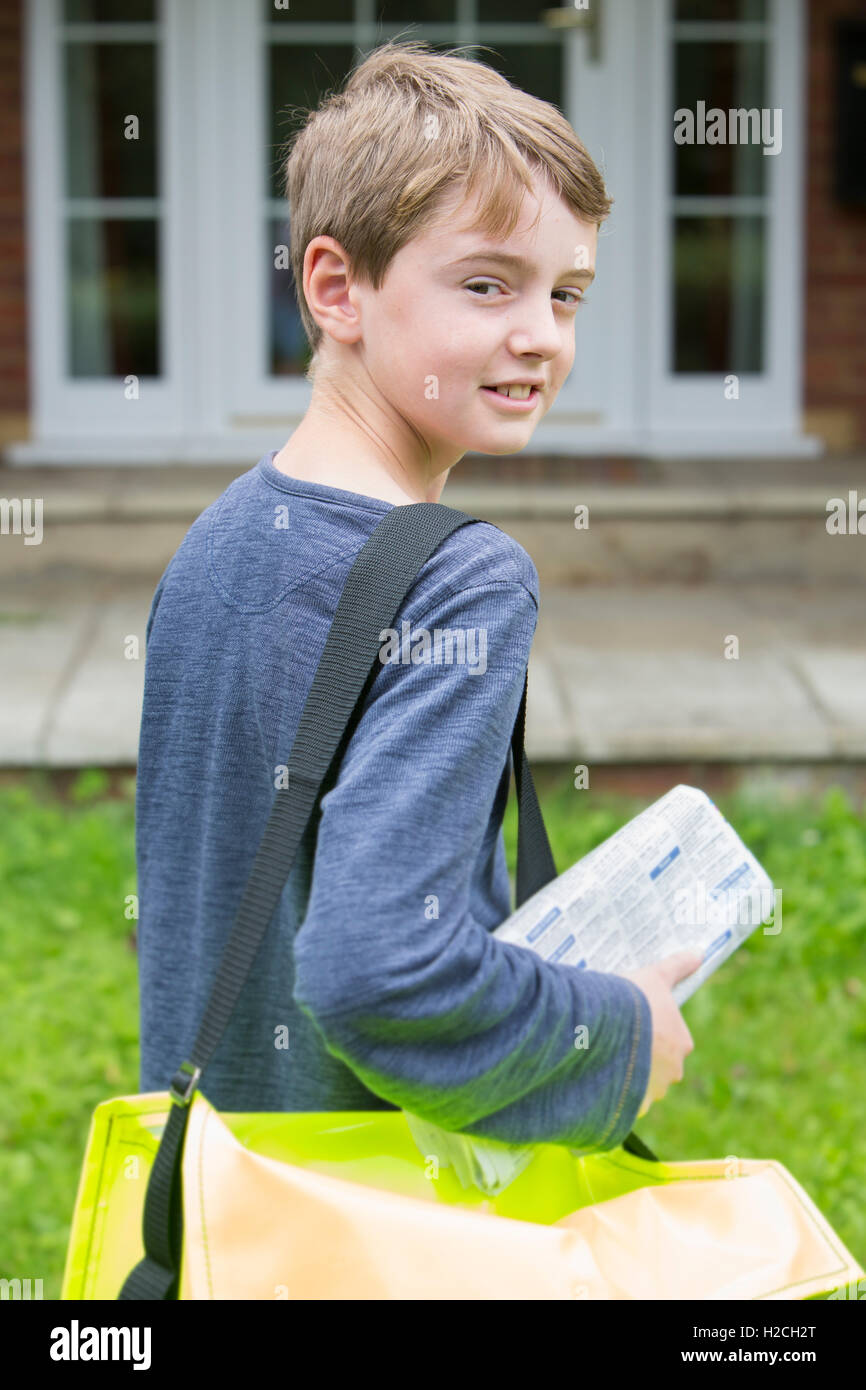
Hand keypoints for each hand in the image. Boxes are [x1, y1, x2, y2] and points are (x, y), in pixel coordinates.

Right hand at [619, 951, 701, 1117]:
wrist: (607, 1026)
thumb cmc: (635, 1000)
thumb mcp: (656, 976)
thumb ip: (677, 966)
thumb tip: (700, 952)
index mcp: (682, 1043)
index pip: (672, 1041)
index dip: (651, 1031)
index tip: (633, 1023)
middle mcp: (673, 1071)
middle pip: (658, 1066)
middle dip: (641, 1058)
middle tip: (618, 1039)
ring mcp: (652, 1091)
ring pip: (641, 1085)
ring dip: (627, 1076)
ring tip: (605, 1057)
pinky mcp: (631, 1105)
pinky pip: (624, 1102)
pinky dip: (615, 1094)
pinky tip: (600, 1077)